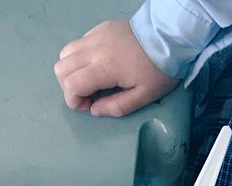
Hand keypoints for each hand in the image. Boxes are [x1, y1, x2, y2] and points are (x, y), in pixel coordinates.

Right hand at [54, 20, 178, 117]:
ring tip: (90, 79)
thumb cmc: (159, 70)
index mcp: (103, 68)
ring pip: (66, 53)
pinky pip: (79, 42)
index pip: (71, 85)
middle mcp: (93, 49)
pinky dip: (80, 56)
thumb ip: (117, 107)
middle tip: (88, 94)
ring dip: (72, 70)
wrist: (170, 38)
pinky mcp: (100, 28)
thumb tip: (95, 110)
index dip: (74, 101)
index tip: (89, 106)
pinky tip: (99, 63)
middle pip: (61, 68)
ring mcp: (95, 36)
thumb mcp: (143, 96)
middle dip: (69, 87)